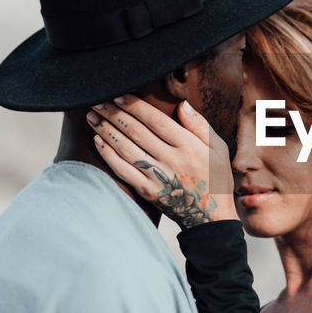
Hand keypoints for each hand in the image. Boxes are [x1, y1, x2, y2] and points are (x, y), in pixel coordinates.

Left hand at [87, 95, 237, 227]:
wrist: (211, 217)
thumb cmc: (216, 178)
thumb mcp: (219, 149)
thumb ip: (200, 126)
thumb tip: (182, 104)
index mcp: (188, 146)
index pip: (156, 120)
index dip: (135, 106)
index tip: (119, 94)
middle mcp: (171, 159)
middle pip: (137, 132)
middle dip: (114, 114)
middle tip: (97, 101)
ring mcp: (158, 177)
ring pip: (126, 148)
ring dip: (106, 131)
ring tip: (92, 117)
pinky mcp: (148, 191)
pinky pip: (124, 171)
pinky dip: (109, 156)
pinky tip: (99, 142)